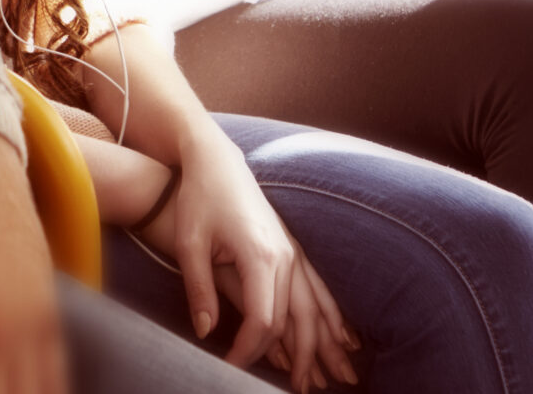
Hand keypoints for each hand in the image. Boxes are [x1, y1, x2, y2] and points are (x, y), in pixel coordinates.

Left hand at [146, 133, 358, 389]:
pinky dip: (331, 316)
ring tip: (324, 378)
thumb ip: (199, 290)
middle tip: (293, 390)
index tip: (231, 368)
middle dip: (294, 359)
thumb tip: (206, 331)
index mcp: (259, 255)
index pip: (263, 319)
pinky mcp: (292, 247)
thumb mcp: (189, 244)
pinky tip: (343, 337)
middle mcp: (283, 255)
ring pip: (313, 307)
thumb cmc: (199, 199)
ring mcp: (293, 250)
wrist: (216, 160)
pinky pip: (318, 289)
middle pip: (293, 319)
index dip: (249, 350)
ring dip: (320, 344)